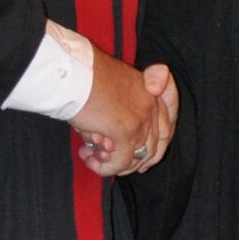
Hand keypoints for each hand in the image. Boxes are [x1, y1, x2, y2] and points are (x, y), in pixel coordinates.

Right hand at [72, 54, 175, 177]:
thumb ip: (119, 112)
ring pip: (136, 157)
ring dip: (113, 165)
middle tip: (110, 166)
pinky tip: (89, 161)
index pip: (165, 127)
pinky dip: (104, 167)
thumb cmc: (82, 77)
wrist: (73, 71)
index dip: (154, 150)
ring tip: (91, 160)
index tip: (141, 164)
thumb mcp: (111, 89)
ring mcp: (141, 119)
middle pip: (153, 147)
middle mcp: (151, 105)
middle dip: (132, 163)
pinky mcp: (127, 132)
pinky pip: (120, 162)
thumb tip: (110, 144)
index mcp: (150, 91)